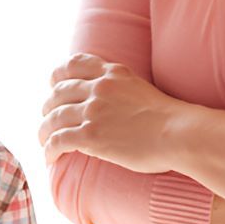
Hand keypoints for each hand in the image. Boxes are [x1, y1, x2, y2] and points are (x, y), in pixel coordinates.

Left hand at [39, 53, 185, 171]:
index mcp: (111, 73)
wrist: (180, 134)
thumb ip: (118, 86)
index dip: (57, 78)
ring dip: (44, 131)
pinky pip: (58, 141)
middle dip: (49, 108)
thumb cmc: (168, 118)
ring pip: (53, 118)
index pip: (72, 65)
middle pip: (58, 94)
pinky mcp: (91, 136)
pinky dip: (49, 150)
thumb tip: (105, 101)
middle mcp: (98, 88)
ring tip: (44, 142)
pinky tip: (49, 158)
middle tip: (49, 121)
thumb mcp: (139, 87)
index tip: (54, 87)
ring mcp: (93, 111)